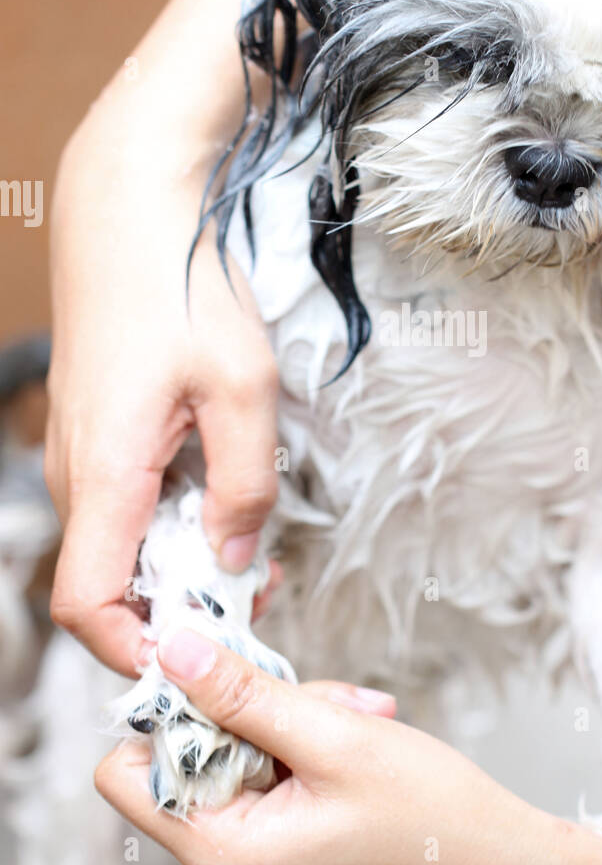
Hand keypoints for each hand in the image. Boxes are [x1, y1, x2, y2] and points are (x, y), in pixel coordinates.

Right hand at [46, 119, 278, 677]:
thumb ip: (245, 487)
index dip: (135, 648)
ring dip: (181, 564)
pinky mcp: (96, 435)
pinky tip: (221, 500)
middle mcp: (79, 475)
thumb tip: (237, 559)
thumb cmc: (183, 288)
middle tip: (258, 595)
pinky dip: (170, 524)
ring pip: (120, 546)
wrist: (131, 211)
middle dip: (180, 608)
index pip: (87, 605)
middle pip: (110, 585)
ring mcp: (81, 454)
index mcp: (106, 475)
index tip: (202, 652)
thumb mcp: (244, 389)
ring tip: (253, 550)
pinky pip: (124, 506)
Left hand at [94, 628, 565, 864]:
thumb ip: (242, 692)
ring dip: (289, 726)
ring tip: (358, 721)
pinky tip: (357, 743)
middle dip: (250, 713)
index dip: (166, 714)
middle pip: (187, 762)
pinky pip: (264, 789)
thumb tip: (172, 651)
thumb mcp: (333, 735)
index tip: (224, 679)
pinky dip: (302, 754)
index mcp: (224, 859)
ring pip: (233, 766)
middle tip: (323, 700)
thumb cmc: (432, 818)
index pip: (126, 774)